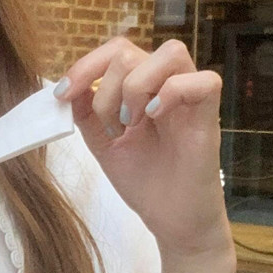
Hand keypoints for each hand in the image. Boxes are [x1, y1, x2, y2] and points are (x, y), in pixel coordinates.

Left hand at [53, 36, 231, 259]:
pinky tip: (155, 117)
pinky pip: (204, 81)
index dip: (85, 65)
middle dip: (107, 88)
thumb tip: (70, 87)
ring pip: (170, 53)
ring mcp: (190, 99)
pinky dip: (173, 92)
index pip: (115, 51)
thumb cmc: (144, 182)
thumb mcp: (102, 144)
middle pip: (131, 51)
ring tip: (132, 123)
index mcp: (141, 87)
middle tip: (112, 127)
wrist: (171, 221)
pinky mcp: (210, 117)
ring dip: (137, 86)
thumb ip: (86, 113)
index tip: (62, 94)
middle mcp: (166, 85)